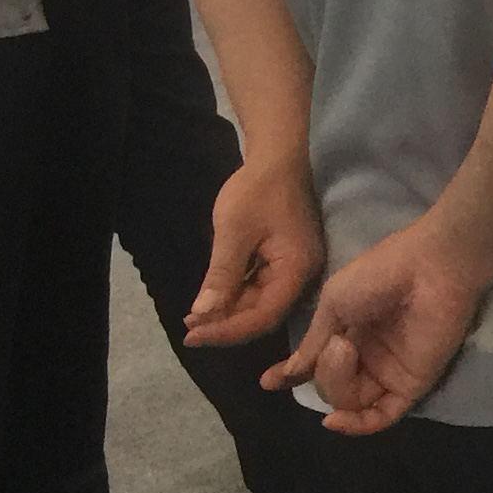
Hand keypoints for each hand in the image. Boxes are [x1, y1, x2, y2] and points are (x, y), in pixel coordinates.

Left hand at [186, 158, 323, 352]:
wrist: (276, 157)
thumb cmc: (257, 190)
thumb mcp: (234, 232)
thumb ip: (221, 275)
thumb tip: (203, 316)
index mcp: (297, 268)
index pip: (265, 316)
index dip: (228, 331)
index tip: (193, 335)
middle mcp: (302, 274)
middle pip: (265, 313)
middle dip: (226, 324)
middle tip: (189, 329)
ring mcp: (295, 267)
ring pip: (261, 303)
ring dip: (229, 312)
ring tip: (194, 317)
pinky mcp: (285, 260)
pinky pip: (261, 287)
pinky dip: (236, 295)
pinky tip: (213, 298)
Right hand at [264, 215, 490, 435]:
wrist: (430, 267)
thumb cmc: (380, 274)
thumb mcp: (334, 304)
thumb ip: (315, 342)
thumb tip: (293, 371)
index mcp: (348, 332)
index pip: (317, 363)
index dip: (293, 374)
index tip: (269, 382)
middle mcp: (368, 356)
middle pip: (330, 387)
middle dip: (324, 371)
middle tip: (338, 342)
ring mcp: (390, 371)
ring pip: (350, 402)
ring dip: (337, 384)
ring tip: (345, 349)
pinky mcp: (413, 383)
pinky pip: (382, 417)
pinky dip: (357, 426)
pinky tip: (335, 420)